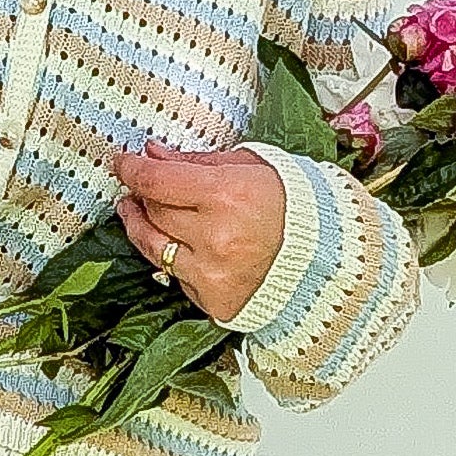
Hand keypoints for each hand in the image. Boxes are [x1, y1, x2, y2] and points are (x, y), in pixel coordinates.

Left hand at [108, 142, 285, 323]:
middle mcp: (215, 237)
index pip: (156, 181)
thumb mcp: (251, 166)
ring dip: (140, 227)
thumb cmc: (297, 207)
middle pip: (154, 212)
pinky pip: (178, 276)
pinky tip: (181, 244)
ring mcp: (213, 274)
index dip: (132, 169)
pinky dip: (176, 259)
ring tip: (138, 212)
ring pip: (154, 247)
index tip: (125, 162)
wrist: (330, 258)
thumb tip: (154, 154)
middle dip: (143, 195)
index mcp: (226, 195)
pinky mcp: (215, 301)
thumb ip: (197, 162)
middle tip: (142, 185)